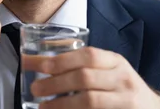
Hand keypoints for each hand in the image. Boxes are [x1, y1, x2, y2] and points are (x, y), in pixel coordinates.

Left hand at [23, 47, 159, 108]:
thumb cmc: (123, 89)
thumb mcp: (111, 72)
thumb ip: (87, 67)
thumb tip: (44, 67)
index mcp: (116, 61)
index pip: (86, 55)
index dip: (58, 59)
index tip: (34, 63)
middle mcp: (122, 78)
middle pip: (84, 77)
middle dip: (55, 82)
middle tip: (35, 87)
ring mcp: (125, 99)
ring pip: (89, 99)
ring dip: (61, 103)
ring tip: (42, 106)